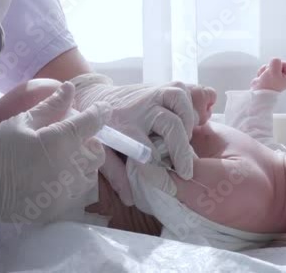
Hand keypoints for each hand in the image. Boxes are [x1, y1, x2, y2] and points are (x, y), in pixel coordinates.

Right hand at [0, 82, 108, 233]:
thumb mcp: (22, 121)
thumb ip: (50, 106)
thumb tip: (70, 88)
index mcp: (59, 143)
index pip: (91, 124)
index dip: (98, 113)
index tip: (99, 109)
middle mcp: (67, 170)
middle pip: (96, 153)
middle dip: (90, 142)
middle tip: (74, 137)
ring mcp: (64, 194)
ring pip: (91, 177)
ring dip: (84, 165)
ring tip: (67, 160)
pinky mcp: (57, 212)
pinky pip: (81, 202)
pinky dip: (78, 191)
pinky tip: (65, 185)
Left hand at [69, 74, 199, 197]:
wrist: (93, 97)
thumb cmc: (99, 128)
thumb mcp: (101, 151)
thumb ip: (115, 173)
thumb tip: (130, 198)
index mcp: (122, 126)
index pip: (147, 151)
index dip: (160, 170)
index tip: (170, 184)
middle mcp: (139, 107)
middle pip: (170, 123)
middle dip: (182, 149)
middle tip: (185, 170)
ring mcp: (150, 93)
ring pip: (178, 97)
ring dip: (189, 119)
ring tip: (188, 138)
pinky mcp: (158, 86)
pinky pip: (183, 87)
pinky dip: (192, 101)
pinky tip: (190, 118)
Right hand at [251, 58, 285, 91]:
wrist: (258, 94)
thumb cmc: (268, 84)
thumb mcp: (274, 71)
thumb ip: (276, 62)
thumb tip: (273, 61)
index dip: (279, 64)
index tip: (275, 69)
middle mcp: (282, 78)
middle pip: (277, 64)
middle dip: (270, 67)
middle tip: (268, 73)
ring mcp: (274, 78)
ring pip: (269, 66)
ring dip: (265, 69)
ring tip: (263, 76)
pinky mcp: (266, 78)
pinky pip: (264, 70)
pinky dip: (261, 72)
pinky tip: (260, 78)